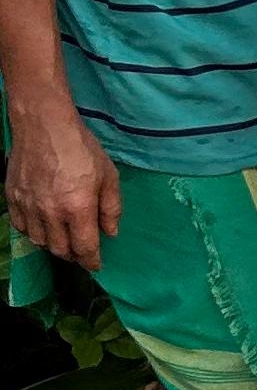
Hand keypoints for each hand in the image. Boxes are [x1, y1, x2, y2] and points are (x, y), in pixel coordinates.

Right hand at [5, 97, 118, 270]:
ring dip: (53, 245)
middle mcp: (51, 212)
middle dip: (73, 255)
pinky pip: (21, 227)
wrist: (44, 125)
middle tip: (81, 251)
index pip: (84, 248)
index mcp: (78, 208)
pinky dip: (33, 231)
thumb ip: (111, 207)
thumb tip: (110, 232)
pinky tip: (42, 225)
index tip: (96, 264)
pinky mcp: (13, 198)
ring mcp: (29, 206)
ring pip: (40, 241)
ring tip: (62, 238)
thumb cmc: (80, 148)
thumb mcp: (108, 175)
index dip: (92, 261)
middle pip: (60, 250)